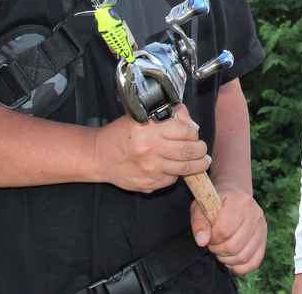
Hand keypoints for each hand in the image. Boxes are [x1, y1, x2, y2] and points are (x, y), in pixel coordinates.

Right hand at [93, 105, 208, 191]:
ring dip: (197, 165)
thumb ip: (167, 117)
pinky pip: (171, 180)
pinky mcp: (148, 185)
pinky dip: (177, 174)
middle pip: (189, 151)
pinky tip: (175, 168)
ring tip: (201, 161)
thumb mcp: (141, 117)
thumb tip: (190, 123)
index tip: (194, 132)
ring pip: (184, 169)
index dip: (193, 131)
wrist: (99, 156)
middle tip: (202, 148)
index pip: (185, 130)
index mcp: (149, 130)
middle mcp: (150, 151)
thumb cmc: (120, 135)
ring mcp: (150, 170)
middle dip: (201, 150)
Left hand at [190, 189, 266, 274]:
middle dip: (218, 250)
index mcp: (238, 202)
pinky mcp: (264, 240)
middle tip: (213, 244)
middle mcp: (255, 214)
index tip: (209, 235)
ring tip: (221, 250)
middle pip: (234, 246)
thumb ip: (199, 224)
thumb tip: (202, 241)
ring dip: (227, 259)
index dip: (212, 238)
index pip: (224, 230)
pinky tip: (230, 258)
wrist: (234, 196)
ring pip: (244, 257)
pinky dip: (239, 267)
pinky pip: (253, 262)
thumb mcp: (200, 208)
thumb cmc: (215, 204)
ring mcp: (262, 228)